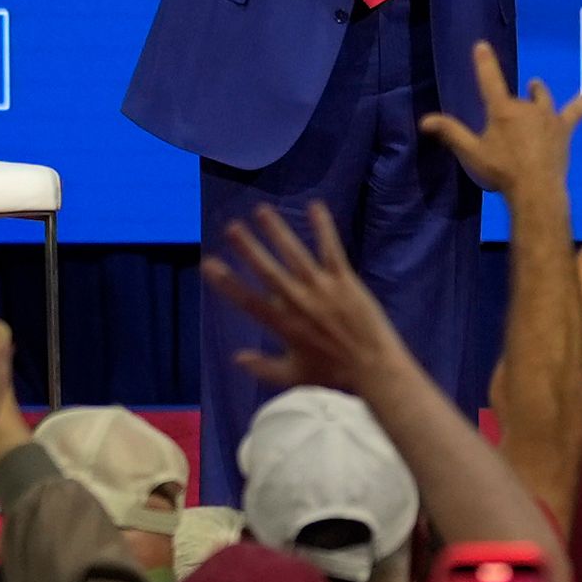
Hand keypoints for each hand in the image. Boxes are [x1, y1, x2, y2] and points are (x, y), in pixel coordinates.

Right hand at [208, 203, 414, 395]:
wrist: (372, 367)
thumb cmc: (332, 374)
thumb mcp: (292, 376)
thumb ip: (262, 367)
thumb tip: (235, 358)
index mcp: (284, 325)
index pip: (249, 301)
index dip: (227, 283)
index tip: (209, 264)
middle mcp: (298, 302)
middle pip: (268, 271)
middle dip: (248, 248)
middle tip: (231, 227)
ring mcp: (322, 288)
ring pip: (295, 254)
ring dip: (277, 231)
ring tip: (261, 210)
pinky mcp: (344, 279)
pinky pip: (331, 249)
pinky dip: (323, 227)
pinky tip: (314, 206)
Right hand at [420, 42, 581, 207]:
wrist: (537, 189)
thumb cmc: (502, 172)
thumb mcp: (472, 153)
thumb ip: (451, 133)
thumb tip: (425, 120)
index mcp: (502, 110)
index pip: (490, 80)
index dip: (485, 62)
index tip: (481, 45)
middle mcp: (526, 107)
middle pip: (518, 97)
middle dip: (513, 103)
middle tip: (509, 114)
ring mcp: (548, 117)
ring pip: (542, 99)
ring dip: (537, 94)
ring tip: (535, 87)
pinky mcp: (564, 128)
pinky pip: (577, 109)